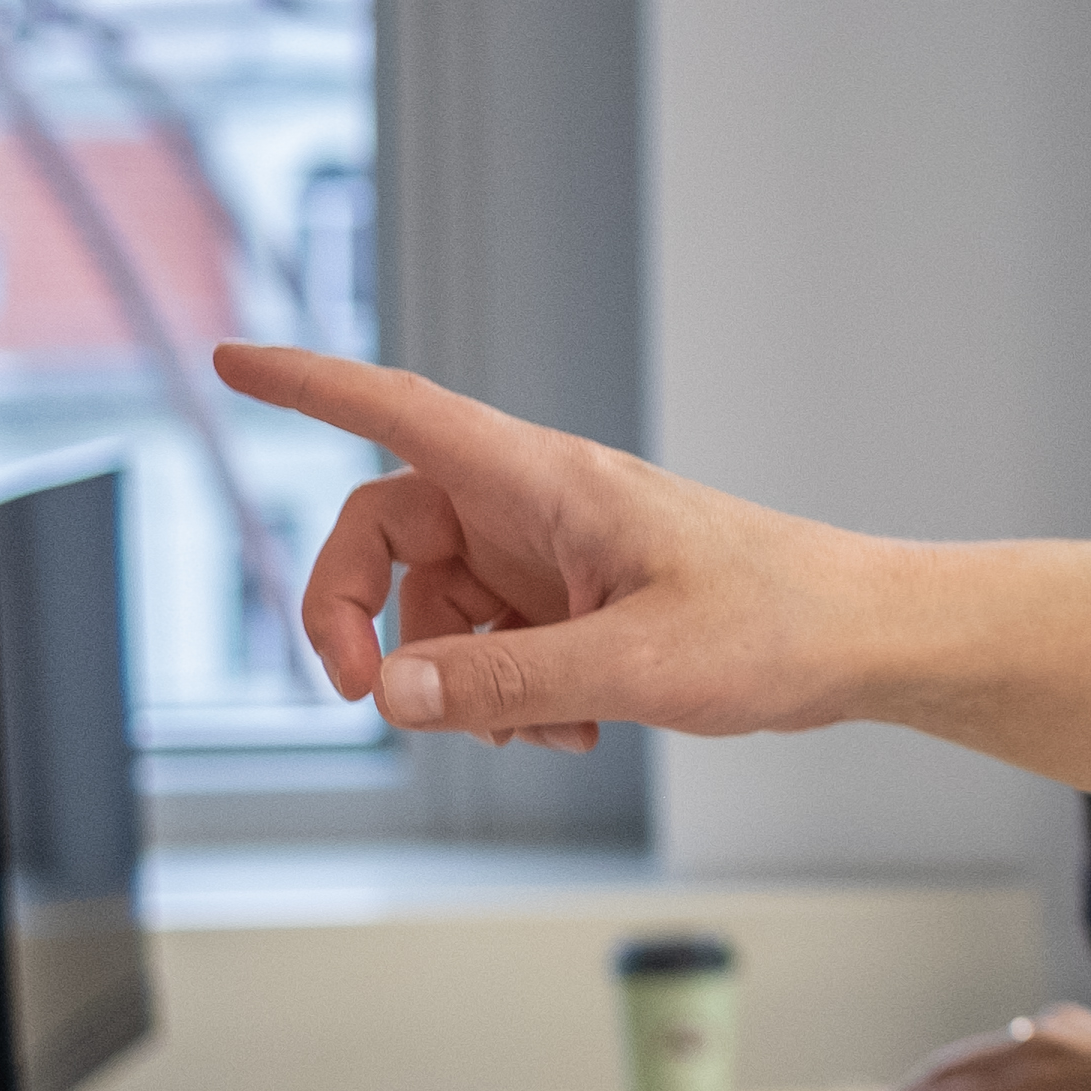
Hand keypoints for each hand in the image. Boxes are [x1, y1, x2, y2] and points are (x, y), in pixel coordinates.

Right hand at [213, 341, 894, 747]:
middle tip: (369, 699)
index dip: (307, 385)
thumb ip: (508, 682)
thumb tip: (394, 695)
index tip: (229, 358)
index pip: (398, 411)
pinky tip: (573, 731)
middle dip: (359, 616)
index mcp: (544, 480)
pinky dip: (504, 696)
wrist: (861, 642)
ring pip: (436, 608)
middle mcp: (535, 507)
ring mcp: (552, 557)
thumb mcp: (636, 664)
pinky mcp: (575, 604)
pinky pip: (490, 647)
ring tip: (541, 730)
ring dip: (456, 681)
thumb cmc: (778, 623)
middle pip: (384, 533)